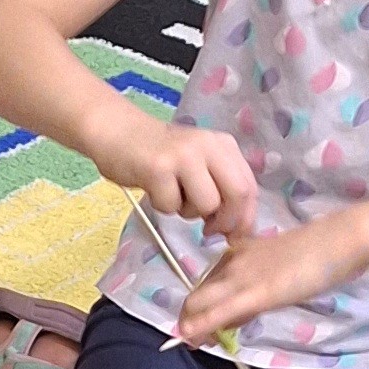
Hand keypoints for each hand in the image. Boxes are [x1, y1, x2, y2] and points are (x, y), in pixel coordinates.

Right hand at [111, 117, 256, 240]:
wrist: (119, 132)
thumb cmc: (160, 154)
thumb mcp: (199, 162)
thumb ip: (219, 186)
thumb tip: (235, 228)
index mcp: (224, 145)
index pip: (249, 186)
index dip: (246, 217)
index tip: (234, 236)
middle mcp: (209, 146)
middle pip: (237, 194)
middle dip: (227, 221)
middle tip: (210, 231)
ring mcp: (184, 156)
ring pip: (206, 204)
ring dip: (189, 213)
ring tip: (174, 197)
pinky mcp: (158, 168)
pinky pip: (171, 206)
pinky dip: (163, 207)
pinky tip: (154, 190)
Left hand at [171, 207, 364, 344]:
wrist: (339, 239)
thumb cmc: (318, 251)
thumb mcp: (279, 265)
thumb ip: (259, 282)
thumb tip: (247, 306)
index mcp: (238, 253)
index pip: (208, 284)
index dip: (201, 307)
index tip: (207, 325)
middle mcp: (232, 263)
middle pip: (198, 294)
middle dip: (192, 320)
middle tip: (199, 341)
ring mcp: (242, 277)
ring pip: (200, 303)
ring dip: (193, 326)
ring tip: (195, 343)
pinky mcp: (256, 294)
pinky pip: (221, 311)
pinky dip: (202, 324)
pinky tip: (188, 335)